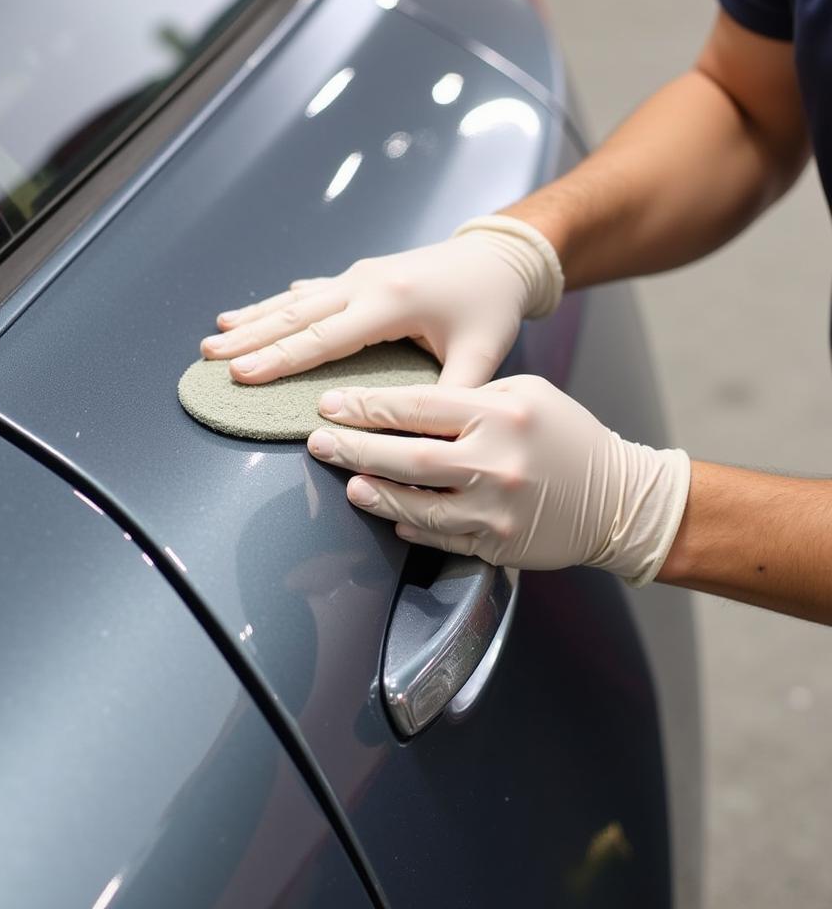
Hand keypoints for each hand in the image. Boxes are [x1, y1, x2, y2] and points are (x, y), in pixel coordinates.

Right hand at [200, 217, 563, 387]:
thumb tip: (424, 440)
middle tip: (208, 357)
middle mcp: (366, 283)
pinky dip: (276, 305)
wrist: (500, 255)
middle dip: (250, 338)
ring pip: (296, 300)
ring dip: (255, 319)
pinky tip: (251, 314)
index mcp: (390, 302)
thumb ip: (451, 394)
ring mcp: (359, 275)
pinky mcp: (360, 276)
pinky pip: (309, 293)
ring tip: (215, 335)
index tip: (241, 374)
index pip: (324, 338)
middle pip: (297, 316)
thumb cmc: (491, 305)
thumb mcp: (481, 354)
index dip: (281, 359)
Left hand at [306, 375, 690, 585]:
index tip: (330, 404)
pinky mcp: (497, 542)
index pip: (418, 405)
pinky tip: (385, 510)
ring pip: (415, 502)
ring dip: (373, 491)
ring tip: (345, 480)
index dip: (367, 405)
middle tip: (317, 440)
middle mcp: (496, 460)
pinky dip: (408, 523)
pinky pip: (438, 534)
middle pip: (406, 455)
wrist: (620, 499)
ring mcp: (495, 507)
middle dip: (354, 446)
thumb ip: (469, 396)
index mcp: (501, 413)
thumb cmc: (567, 436)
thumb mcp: (526, 394)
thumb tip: (403, 405)